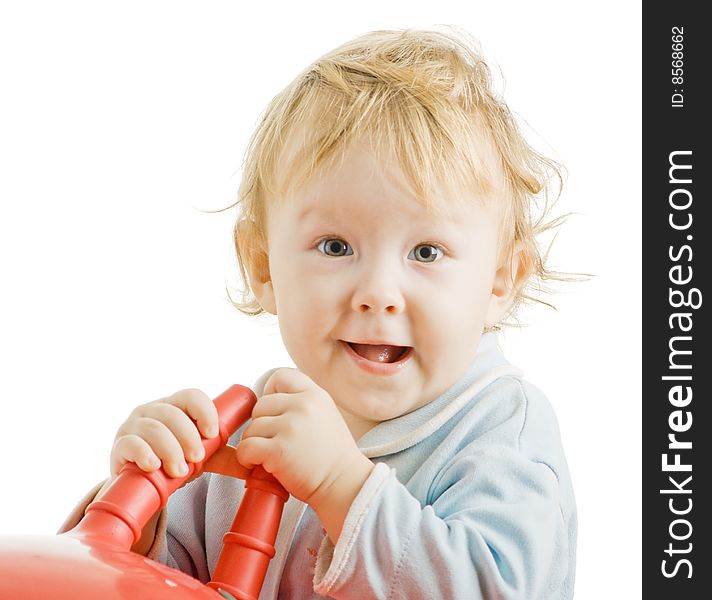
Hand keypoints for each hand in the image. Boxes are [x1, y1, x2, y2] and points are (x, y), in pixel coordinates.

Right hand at [110, 389, 218, 478]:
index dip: (204, 411)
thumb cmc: (173, 461)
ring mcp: (133, 425)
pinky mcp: (119, 445)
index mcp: (175, 405)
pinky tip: (154, 466)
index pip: (191, 396)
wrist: (140, 484)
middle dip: (188, 437)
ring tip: (181, 471)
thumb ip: (222, 456)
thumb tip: (252, 462)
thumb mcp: (199, 456)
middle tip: (198, 459)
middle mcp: (153, 410)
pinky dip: (144, 453)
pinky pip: (130, 443)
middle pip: (173, 414)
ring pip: (154, 429)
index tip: (212, 433)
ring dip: (170, 450)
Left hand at [237, 369, 372, 540]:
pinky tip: (258, 466)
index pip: (280, 377)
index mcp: (315, 394)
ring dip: (255, 444)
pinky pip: (246, 448)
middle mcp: (303, 405)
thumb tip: (268, 397)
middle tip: (275, 443)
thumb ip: (302, 403)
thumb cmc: (333, 456)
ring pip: (251, 428)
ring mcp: (290, 427)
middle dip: (262, 426)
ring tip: (272, 457)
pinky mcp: (278, 450)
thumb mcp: (325, 414)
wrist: (345, 485)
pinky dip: (246, 459)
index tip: (275, 414)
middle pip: (260, 406)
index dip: (270, 393)